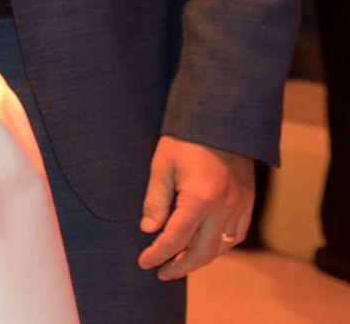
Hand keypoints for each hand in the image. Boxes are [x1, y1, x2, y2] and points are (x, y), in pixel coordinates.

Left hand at [136, 136, 255, 278]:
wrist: (221, 120)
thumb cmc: (185, 139)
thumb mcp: (161, 165)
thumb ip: (155, 200)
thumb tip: (149, 230)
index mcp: (200, 198)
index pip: (175, 238)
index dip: (158, 254)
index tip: (144, 262)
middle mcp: (224, 208)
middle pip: (202, 252)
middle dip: (180, 266)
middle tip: (161, 272)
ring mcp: (241, 206)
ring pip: (221, 247)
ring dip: (200, 258)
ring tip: (179, 260)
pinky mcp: (249, 202)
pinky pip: (237, 235)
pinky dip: (220, 246)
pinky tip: (204, 245)